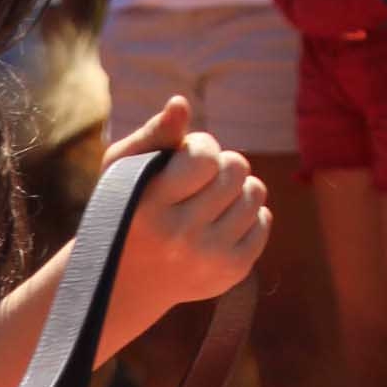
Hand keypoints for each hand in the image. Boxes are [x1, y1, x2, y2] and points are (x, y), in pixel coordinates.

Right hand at [105, 98, 270, 319]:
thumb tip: (180, 103)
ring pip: (255, 193)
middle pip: (236, 170)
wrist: (126, 283)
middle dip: (220, 166)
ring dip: (236, 189)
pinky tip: (220, 224)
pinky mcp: (231, 273)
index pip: (205, 155)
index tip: (183, 159)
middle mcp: (180, 237)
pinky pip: (263, 222)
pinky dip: (246, 217)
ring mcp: (209, 258)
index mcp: (150, 207)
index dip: (200, 148)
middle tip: (199, 181)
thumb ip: (152, 135)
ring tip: (210, 200)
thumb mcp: (123, 171)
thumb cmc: (124, 212)